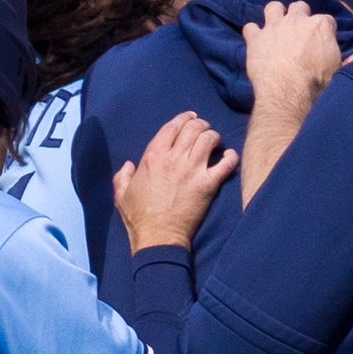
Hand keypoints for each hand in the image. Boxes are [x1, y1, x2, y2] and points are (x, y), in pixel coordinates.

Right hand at [112, 111, 235, 251]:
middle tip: (205, 128)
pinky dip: (230, 156)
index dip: (184, 118)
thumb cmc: (139, 217)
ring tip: (215, 141)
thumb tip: (128, 165)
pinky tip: (229, 156)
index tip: (191, 117)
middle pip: (192, 128)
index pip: (171, 127)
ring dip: (214, 136)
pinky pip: (225, 163)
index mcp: (152, 157)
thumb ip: (122, 175)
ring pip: (208, 139)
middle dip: (201, 124)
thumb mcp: (121, 193)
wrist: (158, 236)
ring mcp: (192, 170)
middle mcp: (173, 159)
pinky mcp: (208, 185)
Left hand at [244, 0, 341, 120]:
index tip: (323, 40)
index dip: (325, 30)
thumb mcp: (339, 74)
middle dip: (300, 15)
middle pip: (299, 6)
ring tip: (277, 26)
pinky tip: (257, 41)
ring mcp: (274, 27)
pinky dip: (254, 33)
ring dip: (275, 14)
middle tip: (299, 30)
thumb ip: (348, 62)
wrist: (288, 94)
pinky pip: (250, 27)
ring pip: (273, 7)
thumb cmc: (317, 85)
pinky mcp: (255, 38)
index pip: (327, 20)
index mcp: (321, 27)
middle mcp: (297, 20)